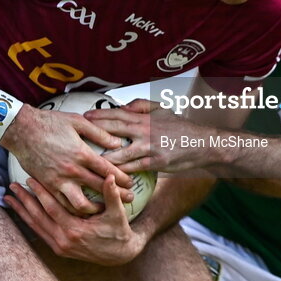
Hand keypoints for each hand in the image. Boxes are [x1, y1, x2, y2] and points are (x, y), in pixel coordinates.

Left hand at [4, 176, 145, 265]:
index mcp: (76, 231)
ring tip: (9, 198)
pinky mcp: (59, 249)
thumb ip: (112, 195)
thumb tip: (109, 176)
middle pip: (38, 218)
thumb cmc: (119, 232)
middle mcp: (64, 241)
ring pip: (36, 227)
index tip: (29, 179)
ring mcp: (60, 247)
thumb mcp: (118, 214)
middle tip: (12, 186)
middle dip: (24, 201)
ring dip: (22, 212)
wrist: (120, 255)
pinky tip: (22, 212)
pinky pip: (40, 233)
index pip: (52, 209)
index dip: (40, 194)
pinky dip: (30, 221)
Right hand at [6, 107, 133, 215]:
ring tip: (104, 209)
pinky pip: (61, 204)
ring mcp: (58, 180)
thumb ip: (99, 133)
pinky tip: (81, 209)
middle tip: (129, 200)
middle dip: (117, 196)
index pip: (108, 171)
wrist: (21, 129)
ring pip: (80, 205)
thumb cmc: (50, 122)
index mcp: (82, 154)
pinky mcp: (46, 185)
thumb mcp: (78, 122)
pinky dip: (72, 210)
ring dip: (94, 209)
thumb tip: (118, 142)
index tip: (131, 184)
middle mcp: (71, 170)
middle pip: (99, 189)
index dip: (122, 179)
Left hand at [84, 99, 211, 172]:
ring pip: (120, 153)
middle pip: (114, 131)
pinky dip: (120, 172)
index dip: (100, 116)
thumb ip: (143, 105)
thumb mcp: (163, 110)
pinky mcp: (155, 162)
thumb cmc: (181, 128)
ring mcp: (150, 148)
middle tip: (77, 137)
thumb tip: (124, 106)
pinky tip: (108, 175)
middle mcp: (145, 131)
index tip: (84, 117)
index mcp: (145, 118)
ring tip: (86, 160)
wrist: (203, 144)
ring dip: (103, 157)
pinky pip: (133, 168)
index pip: (117, 115)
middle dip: (94, 134)